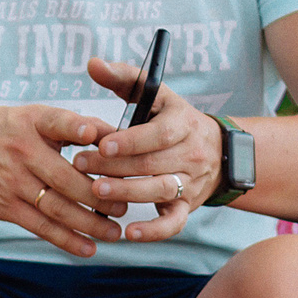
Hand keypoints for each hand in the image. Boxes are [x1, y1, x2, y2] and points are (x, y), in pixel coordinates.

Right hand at [0, 104, 125, 258]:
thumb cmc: (5, 131)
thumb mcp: (31, 117)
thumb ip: (69, 125)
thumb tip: (109, 135)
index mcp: (31, 123)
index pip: (56, 122)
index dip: (76, 127)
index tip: (96, 134)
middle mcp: (21, 152)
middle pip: (65, 178)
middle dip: (100, 195)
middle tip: (125, 206)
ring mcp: (12, 182)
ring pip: (56, 207)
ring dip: (89, 223)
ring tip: (114, 232)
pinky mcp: (5, 207)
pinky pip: (40, 226)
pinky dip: (65, 239)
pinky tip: (88, 248)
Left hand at [69, 55, 222, 242]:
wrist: (216, 151)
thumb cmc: (169, 118)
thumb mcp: (153, 94)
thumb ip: (122, 78)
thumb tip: (92, 64)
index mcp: (181, 122)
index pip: (158, 133)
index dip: (130, 140)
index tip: (101, 142)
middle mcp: (190, 152)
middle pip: (153, 163)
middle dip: (115, 166)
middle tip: (80, 165)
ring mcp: (189, 181)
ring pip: (161, 189)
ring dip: (127, 193)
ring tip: (96, 191)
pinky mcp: (186, 206)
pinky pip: (174, 222)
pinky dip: (154, 230)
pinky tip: (129, 233)